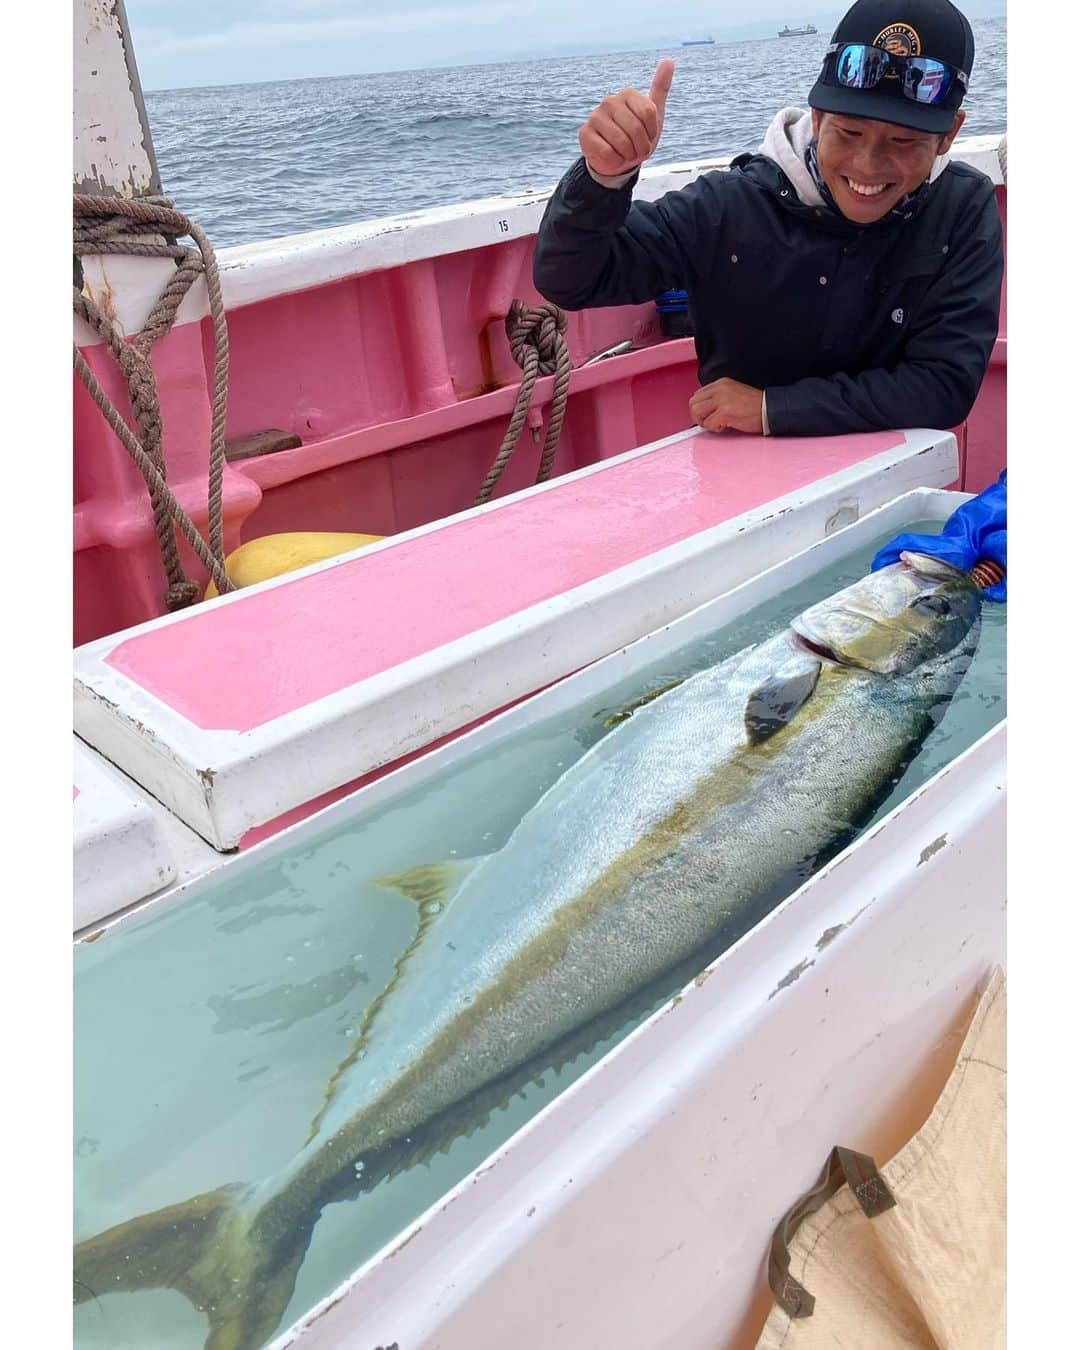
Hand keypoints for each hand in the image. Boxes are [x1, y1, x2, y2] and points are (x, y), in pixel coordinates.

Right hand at [579, 59, 673, 177]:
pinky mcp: (585, 133)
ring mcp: (595, 116)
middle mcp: (609, 101)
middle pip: (636, 128)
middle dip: (641, 147)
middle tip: (637, 151)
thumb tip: (668, 60)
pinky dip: (614, 160)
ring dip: (628, 155)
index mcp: (627, 94)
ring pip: (622, 142)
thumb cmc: (636, 138)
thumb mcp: (653, 115)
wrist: (618, 160)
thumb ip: (660, 88)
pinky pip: (607, 152)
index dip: (652, 132)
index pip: (649, 113)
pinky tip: (612, 157)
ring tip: (626, 154)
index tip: (648, 136)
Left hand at [690, 378, 764, 434]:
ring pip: (697, 412)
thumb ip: (718, 398)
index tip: (706, 415)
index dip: (699, 408)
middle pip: (693, 403)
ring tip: (716, 424)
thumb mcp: (734, 394)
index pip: (697, 395)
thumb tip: (704, 410)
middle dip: (698, 416)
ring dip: (704, 422)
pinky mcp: (725, 412)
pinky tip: (725, 426)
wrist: (770, 409)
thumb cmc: (755, 406)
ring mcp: (722, 400)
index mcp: (721, 383)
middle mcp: (720, 389)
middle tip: (709, 422)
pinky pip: (708, 423)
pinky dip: (714, 428)